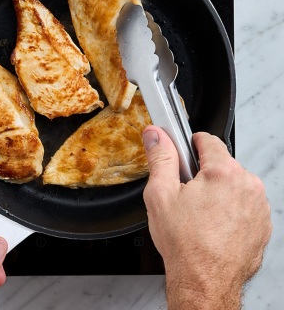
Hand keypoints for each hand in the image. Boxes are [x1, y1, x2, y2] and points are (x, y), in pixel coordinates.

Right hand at [142, 126, 271, 309]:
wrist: (204, 283)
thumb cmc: (185, 244)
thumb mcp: (160, 193)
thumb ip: (160, 157)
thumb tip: (156, 135)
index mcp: (224, 173)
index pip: (208, 140)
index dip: (190, 144)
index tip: (183, 152)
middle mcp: (248, 186)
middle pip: (221, 163)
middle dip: (202, 172)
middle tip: (185, 192)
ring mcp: (258, 206)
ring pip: (232, 184)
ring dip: (217, 190)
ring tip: (198, 212)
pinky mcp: (262, 224)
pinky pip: (243, 204)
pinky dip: (229, 208)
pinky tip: (212, 223)